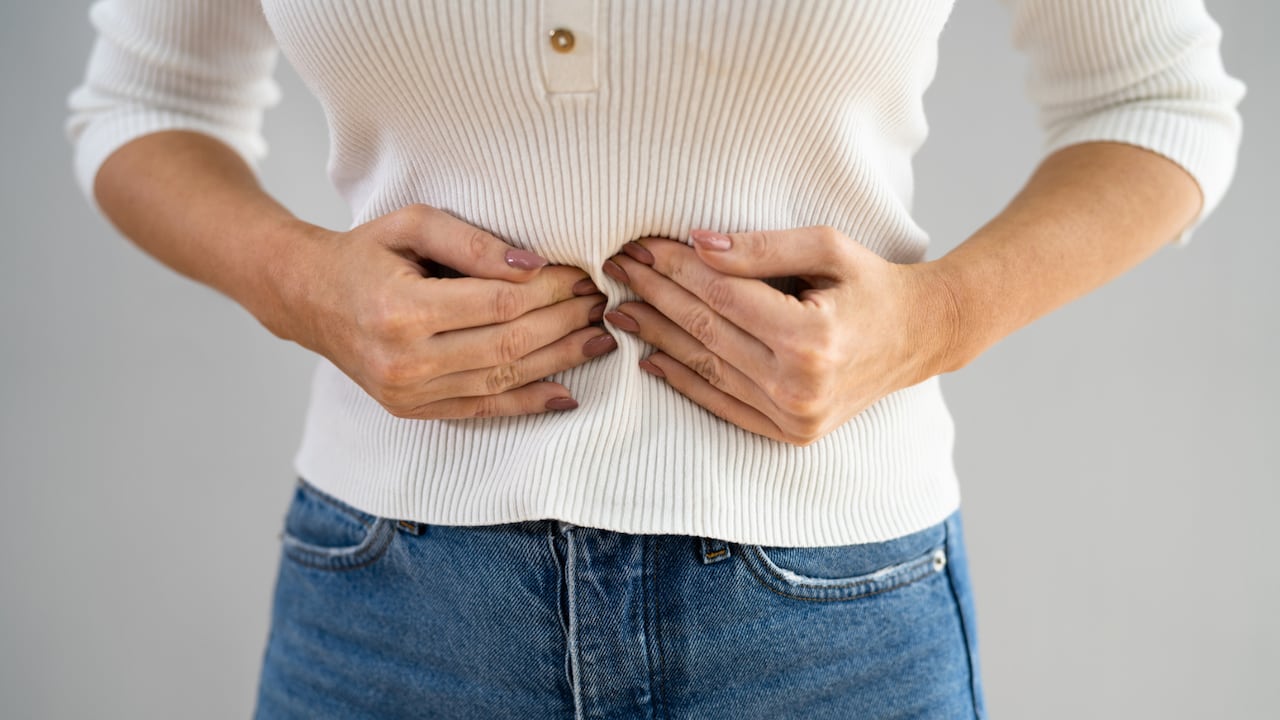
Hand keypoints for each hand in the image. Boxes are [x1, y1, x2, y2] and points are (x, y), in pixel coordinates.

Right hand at [269, 204, 613, 418]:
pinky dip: (528, 403)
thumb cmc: (365, 253)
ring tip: (598, 339)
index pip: (501, 303)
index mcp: (402, 310)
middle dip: (565, 322)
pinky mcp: (413, 410)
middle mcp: (405, 361)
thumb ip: (473, 242)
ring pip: (503, 379)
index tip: (583, 274)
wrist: (309, 299)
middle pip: (509, 344)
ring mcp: (409, 393)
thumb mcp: (412, 224)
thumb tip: (534, 265)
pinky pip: (483, 411)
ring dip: (559, 361)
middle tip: (602, 304)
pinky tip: (566, 393)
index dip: (551, 290)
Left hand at [601, 227, 958, 444]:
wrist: (918, 337)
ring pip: (706, 369)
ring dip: (657, 337)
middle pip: (706, 331)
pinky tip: (650, 359)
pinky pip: (722, 404)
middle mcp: (798, 386)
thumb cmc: (872, 284)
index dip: (675, 268)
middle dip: (655, 295)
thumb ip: (761, 247)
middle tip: (615, 270)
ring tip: (620, 309)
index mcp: (811, 338)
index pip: (722, 295)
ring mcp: (792, 417)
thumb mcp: (828, 247)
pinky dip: (683, 381)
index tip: (641, 246)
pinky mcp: (788, 433)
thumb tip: (698, 243)